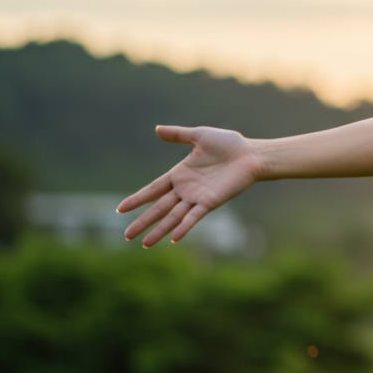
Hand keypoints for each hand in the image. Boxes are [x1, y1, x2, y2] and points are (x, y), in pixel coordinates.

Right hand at [117, 126, 261, 246]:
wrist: (252, 154)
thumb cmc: (229, 144)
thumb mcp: (199, 136)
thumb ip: (178, 135)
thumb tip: (157, 129)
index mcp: (179, 174)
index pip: (153, 189)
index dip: (137, 199)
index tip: (120, 210)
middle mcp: (186, 189)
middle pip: (158, 208)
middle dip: (142, 221)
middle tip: (126, 236)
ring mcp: (197, 197)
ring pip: (173, 216)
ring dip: (159, 230)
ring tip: (144, 243)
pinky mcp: (211, 202)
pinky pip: (194, 216)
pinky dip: (184, 226)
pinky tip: (173, 238)